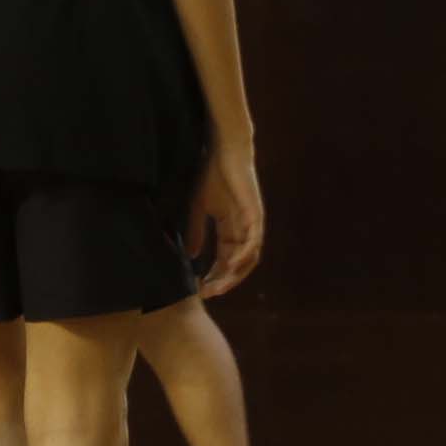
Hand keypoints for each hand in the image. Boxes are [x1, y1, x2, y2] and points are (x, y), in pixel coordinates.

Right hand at [186, 143, 265, 297]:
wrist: (223, 151)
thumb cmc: (211, 175)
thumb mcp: (198, 208)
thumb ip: (195, 231)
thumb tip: (189, 257)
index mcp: (230, 230)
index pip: (224, 261)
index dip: (213, 276)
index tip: (199, 288)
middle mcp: (244, 231)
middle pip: (238, 265)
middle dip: (223, 281)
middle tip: (208, 294)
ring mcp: (251, 224)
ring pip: (249, 258)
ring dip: (235, 274)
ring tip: (220, 286)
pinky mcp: (255, 215)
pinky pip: (254, 241)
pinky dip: (244, 256)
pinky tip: (231, 265)